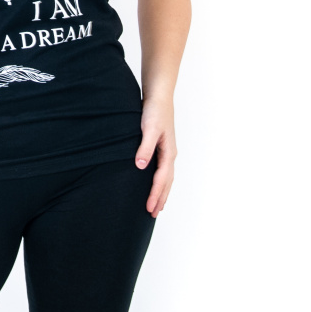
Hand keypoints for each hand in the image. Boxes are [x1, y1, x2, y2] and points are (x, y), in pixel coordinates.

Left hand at [135, 96, 176, 216]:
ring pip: (166, 178)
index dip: (155, 195)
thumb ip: (145, 148)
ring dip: (161, 192)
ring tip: (156, 206)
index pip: (161, 179)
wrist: (159, 97)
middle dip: (160, 199)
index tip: (149, 209)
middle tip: (153, 215)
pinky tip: (155, 184)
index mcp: (168, 152)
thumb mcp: (148, 129)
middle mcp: (170, 154)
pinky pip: (163, 170)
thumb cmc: (154, 111)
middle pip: (167, 182)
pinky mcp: (162, 147)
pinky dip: (161, 181)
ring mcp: (167, 151)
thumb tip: (140, 166)